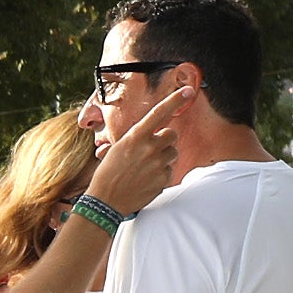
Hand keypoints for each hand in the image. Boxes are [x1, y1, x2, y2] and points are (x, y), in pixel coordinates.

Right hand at [90, 97, 184, 218]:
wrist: (105, 200)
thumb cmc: (108, 173)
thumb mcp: (117, 149)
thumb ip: (138, 139)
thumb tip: (153, 135)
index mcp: (135, 136)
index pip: (159, 113)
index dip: (175, 100)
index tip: (187, 91)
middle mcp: (149, 148)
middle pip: (171, 134)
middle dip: (165, 140)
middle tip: (151, 150)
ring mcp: (158, 164)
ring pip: (172, 153)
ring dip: (163, 157)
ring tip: (145, 168)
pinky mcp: (163, 179)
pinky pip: (169, 170)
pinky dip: (160, 174)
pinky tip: (146, 180)